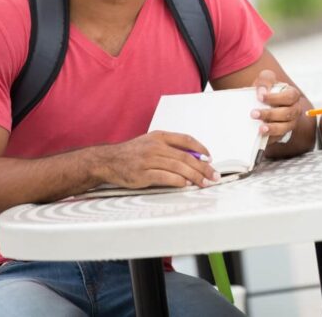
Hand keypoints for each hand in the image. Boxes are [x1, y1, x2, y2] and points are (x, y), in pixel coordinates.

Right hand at [96, 131, 219, 188]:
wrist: (107, 160)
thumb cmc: (132, 153)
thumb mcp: (151, 143)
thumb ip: (170, 147)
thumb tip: (194, 158)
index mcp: (159, 136)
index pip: (185, 139)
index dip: (201, 149)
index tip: (210, 158)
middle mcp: (155, 146)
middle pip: (185, 156)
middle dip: (203, 167)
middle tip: (214, 175)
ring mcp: (148, 160)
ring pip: (178, 167)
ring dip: (194, 176)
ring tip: (204, 182)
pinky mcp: (142, 174)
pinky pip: (165, 177)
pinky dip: (178, 181)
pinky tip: (186, 184)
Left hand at [250, 70, 303, 143]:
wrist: (260, 103)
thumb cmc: (266, 90)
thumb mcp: (266, 79)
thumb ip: (266, 80)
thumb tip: (262, 93)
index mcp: (293, 95)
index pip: (289, 97)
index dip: (276, 98)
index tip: (260, 97)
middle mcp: (294, 110)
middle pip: (287, 113)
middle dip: (270, 114)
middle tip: (254, 113)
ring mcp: (289, 124)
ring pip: (284, 128)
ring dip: (272, 128)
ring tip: (260, 128)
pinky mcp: (281, 134)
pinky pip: (277, 138)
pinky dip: (269, 137)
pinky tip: (260, 135)